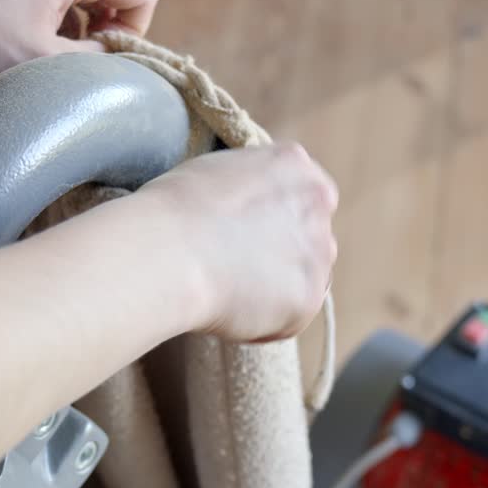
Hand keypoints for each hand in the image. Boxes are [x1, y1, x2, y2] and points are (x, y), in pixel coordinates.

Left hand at [0, 0, 158, 80]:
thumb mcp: (44, 61)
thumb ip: (96, 61)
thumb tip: (118, 60)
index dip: (132, 32)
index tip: (102, 57)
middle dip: (103, 29)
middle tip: (72, 60)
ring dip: (76, 24)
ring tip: (42, 51)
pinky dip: (53, 14)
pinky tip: (24, 37)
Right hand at [142, 142, 338, 342]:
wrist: (169, 250)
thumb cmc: (175, 210)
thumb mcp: (218, 172)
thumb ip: (248, 188)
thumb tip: (247, 213)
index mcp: (294, 165)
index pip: (303, 195)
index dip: (274, 218)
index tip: (248, 233)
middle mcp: (317, 205)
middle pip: (310, 237)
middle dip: (282, 253)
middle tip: (236, 266)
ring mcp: (318, 253)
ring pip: (304, 278)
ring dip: (277, 288)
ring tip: (228, 290)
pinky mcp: (309, 299)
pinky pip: (289, 317)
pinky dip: (264, 322)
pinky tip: (229, 309)